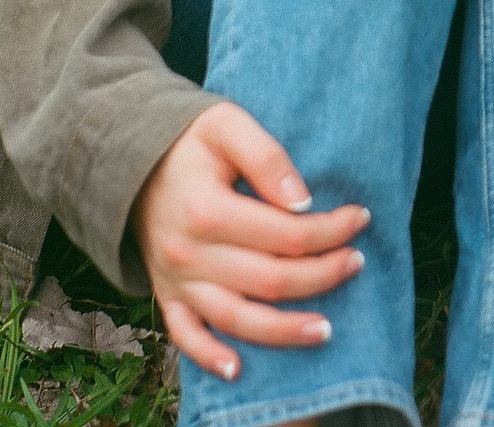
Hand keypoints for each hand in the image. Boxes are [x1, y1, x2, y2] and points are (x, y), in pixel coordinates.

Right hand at [133, 102, 368, 382]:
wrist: (132, 162)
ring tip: (326, 328)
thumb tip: (303, 201)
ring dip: (285, 330)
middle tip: (357, 261)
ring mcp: (176, 282)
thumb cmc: (190, 141)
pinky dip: (210, 357)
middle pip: (271, 280)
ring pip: (238, 319)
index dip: (331, 230)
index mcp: (208, 210)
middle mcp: (189, 254)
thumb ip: (267, 156)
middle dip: (323, 275)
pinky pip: (186, 337)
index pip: (286, 234)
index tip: (361, 217)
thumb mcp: (226, 125)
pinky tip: (240, 369)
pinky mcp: (166, 296)